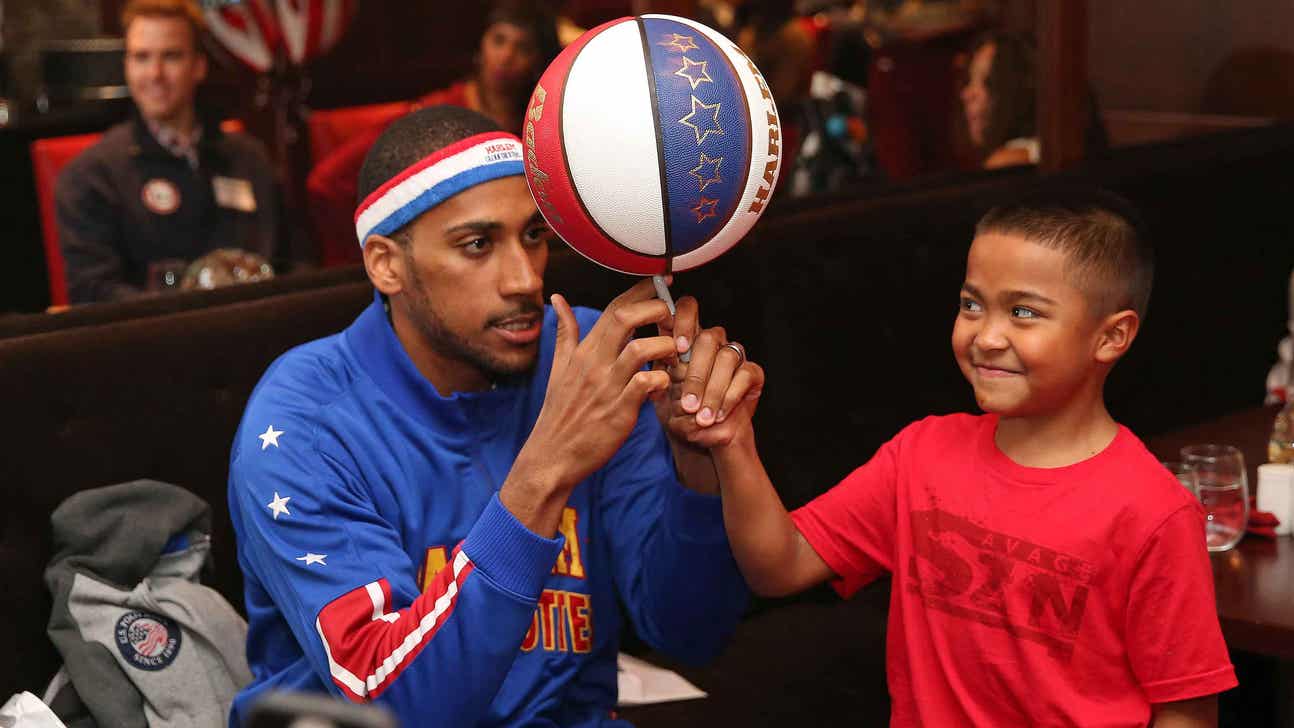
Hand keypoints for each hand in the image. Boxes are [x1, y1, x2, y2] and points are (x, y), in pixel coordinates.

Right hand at [514, 278, 676, 494]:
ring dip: (664, 346)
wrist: (551, 456)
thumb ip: (565, 332)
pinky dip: (661, 379)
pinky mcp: (619, 412)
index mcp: (583, 350)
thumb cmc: (560, 412)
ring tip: (674, 353)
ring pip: (640, 349)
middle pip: (626, 318)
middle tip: (674, 316)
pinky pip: (645, 385)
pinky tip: (665, 383)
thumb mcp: (558, 368)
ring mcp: (606, 387)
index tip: (662, 280)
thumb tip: (557, 299)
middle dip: (656, 308)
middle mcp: (594, 363)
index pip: (614, 308)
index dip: (641, 290)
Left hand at [654, 295, 765, 452]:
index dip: (684, 321)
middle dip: (697, 373)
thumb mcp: (660, 394)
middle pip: (709, 337)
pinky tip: (716, 416)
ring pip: (727, 357)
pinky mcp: (752, 373)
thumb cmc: (677, 413)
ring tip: (701, 417)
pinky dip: (728, 398)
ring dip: (712, 391)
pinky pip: (744, 375)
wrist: (700, 438)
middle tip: (687, 403)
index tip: (678, 348)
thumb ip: (658, 376)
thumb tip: (661, 368)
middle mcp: (711, 343)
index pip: (687, 310)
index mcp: (685, 339)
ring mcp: (734, 356)